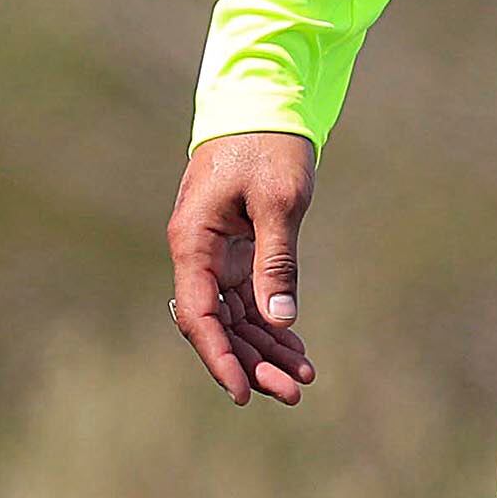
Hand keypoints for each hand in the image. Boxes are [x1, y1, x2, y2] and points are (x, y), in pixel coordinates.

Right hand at [167, 134, 317, 406]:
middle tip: (293, 393)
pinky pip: (247, 301)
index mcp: (194, 241)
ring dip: (263, 352)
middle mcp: (197, 254)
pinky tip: (296, 352)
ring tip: (302, 379)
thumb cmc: (269, 145)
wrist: (265, 103)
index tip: (242, 394)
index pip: (200, 316)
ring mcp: (215, 255)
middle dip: (251, 364)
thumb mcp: (279, 201)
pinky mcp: (236, 251)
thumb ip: (277, 259)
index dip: (220, 358)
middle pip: (217, 326)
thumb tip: (280, 318)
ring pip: (233, 319)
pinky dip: (270, 326)